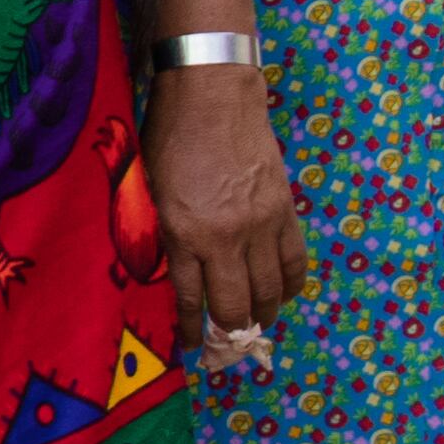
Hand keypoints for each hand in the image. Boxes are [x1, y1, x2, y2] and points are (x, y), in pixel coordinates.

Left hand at [146, 65, 310, 339]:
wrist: (213, 96)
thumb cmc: (168, 137)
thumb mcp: (148, 188)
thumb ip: (161, 233)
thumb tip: (170, 275)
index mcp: (182, 231)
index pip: (188, 299)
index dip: (188, 330)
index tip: (188, 346)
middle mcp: (224, 236)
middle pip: (235, 306)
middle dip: (229, 335)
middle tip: (225, 346)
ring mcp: (260, 225)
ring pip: (270, 292)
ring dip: (262, 316)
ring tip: (252, 326)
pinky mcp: (285, 212)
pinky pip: (295, 263)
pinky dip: (290, 287)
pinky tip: (280, 296)